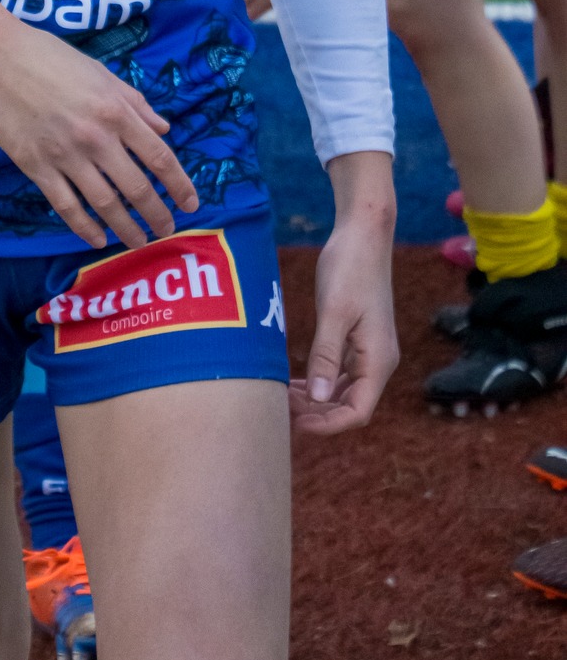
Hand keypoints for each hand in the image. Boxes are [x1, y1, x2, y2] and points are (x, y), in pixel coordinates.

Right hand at [0, 0, 198, 249]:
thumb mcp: (100, 71)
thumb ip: (134, 102)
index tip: (191, 204)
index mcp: (115, 109)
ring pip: (104, 203)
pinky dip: (84, 227)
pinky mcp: (35, 166)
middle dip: (157, 214)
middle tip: (167, 230)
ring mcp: (64, 154)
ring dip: (125, 228)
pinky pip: (66, 205)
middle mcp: (95, 136)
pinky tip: (97, 239)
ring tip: (138, 241)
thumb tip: (163, 128)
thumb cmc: (48, 56)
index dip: (179, 185)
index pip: (159, 156)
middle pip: (136, 187)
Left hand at [290, 151, 397, 435]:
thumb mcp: (335, 313)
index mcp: (378, 361)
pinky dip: (320, 382)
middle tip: (281, 407)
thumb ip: (327, 355)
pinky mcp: (359, 338)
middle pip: (350, 405)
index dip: (328, 425)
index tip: (295, 424)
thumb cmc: (350, 268)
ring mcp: (369, 350)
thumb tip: (319, 399)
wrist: (364, 234)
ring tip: (284, 398)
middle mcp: (378, 361)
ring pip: (344, 391)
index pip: (357, 412)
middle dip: (317, 413)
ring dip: (317, 400)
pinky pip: (340, 373)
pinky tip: (297, 381)